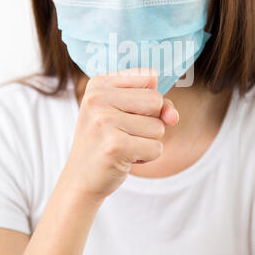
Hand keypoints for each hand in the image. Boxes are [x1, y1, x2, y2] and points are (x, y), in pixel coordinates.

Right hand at [65, 67, 178, 200]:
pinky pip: (156, 148)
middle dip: (150, 121)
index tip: (128, 111)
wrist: (81, 178)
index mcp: (99, 83)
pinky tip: (124, 158)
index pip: (150, 76)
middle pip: (156, 99)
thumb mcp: (128, 113)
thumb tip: (173, 116)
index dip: (149, 98)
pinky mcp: (114, 146)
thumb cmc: (107, 140)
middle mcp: (98, 98)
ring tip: (123, 145)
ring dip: (147, 141)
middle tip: (125, 132)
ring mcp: (104, 121)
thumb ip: (157, 105)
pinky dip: (147, 157)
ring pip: (158, 126)